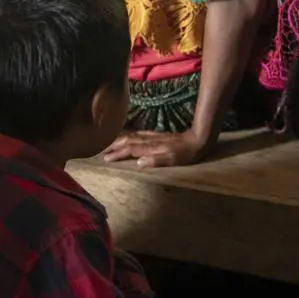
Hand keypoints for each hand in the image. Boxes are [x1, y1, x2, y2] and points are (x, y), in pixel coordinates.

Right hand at [101, 127, 216, 168]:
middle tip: (100, 150)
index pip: (130, 149)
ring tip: (108, 143)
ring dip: (118, 139)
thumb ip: (156, 161)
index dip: (117, 153)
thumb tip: (138, 162)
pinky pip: (137, 134)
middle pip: (127, 141)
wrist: (198, 139)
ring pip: (131, 136)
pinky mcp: (156, 136)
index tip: (106, 158)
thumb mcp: (173, 160)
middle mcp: (149, 141)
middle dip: (113, 145)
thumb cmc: (186, 153)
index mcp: (151, 148)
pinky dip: (128, 135)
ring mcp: (152, 137)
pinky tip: (126, 136)